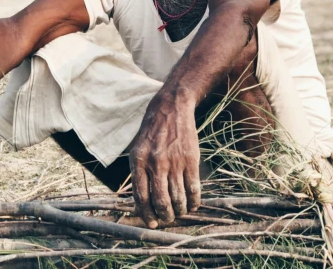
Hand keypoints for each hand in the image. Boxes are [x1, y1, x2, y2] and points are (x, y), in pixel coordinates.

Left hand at [129, 95, 200, 227]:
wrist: (171, 109)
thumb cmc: (152, 133)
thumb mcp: (138, 150)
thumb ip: (139, 174)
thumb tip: (141, 203)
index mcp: (139, 162)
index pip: (141, 197)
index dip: (146, 214)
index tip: (151, 223)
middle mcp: (156, 164)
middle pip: (161, 201)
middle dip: (165, 216)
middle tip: (167, 219)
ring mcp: (174, 162)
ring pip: (178, 198)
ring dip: (180, 210)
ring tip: (180, 212)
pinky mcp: (191, 160)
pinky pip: (193, 188)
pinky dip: (194, 201)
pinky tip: (193, 204)